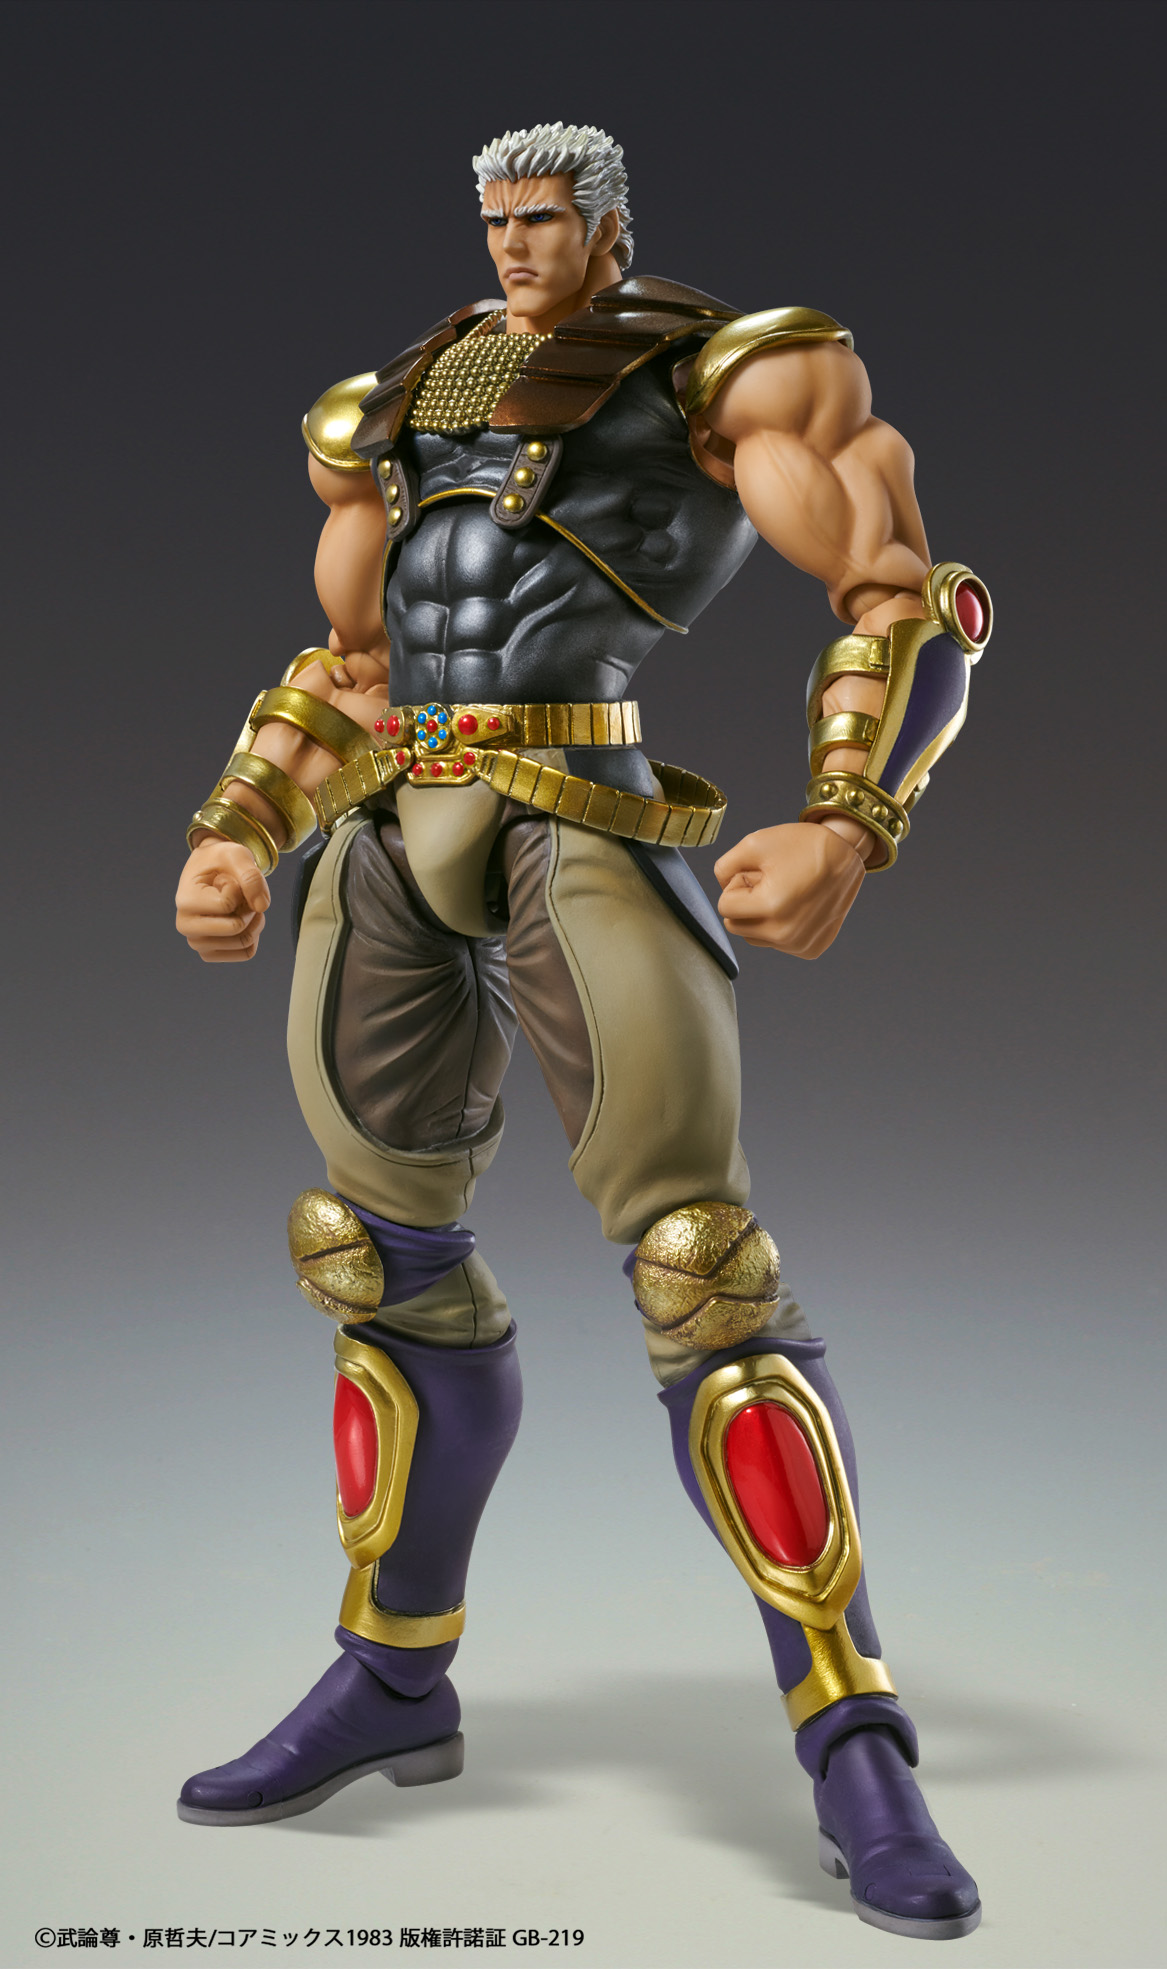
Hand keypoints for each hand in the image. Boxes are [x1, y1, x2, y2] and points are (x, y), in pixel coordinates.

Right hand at [176, 840, 270, 962]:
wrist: (210, 871)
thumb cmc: (219, 861)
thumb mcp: (236, 856)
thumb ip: (251, 876)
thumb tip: (262, 906)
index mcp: (185, 901)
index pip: (228, 904)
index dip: (238, 889)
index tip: (226, 880)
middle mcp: (186, 926)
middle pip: (237, 929)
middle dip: (249, 908)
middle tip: (240, 894)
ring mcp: (197, 943)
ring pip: (244, 943)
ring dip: (253, 921)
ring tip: (242, 904)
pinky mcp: (210, 953)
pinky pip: (246, 952)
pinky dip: (253, 934)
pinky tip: (243, 918)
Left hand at [714, 821, 864, 956]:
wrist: (847, 854)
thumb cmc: (802, 845)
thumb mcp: (754, 843)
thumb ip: (723, 868)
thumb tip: (722, 890)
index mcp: (771, 908)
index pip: (725, 907)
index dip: (738, 884)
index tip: (759, 872)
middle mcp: (785, 934)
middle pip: (736, 925)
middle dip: (746, 902)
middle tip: (771, 881)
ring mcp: (800, 945)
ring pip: (754, 937)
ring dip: (761, 916)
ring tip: (785, 892)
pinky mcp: (810, 949)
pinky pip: (777, 943)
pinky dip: (780, 925)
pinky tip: (797, 905)